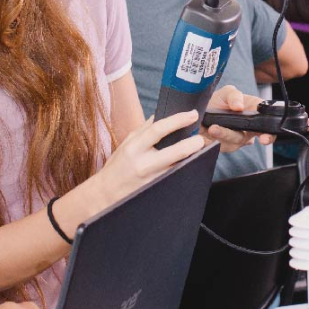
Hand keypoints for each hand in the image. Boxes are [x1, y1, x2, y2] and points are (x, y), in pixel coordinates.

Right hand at [75, 112, 206, 219]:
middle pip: (174, 151)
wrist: (106, 193)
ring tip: (199, 149)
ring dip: (191, 157)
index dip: (177, 120)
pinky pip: (175, 177)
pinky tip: (190, 163)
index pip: (158, 129)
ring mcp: (152, 179)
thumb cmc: (117, 166)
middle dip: (192, 143)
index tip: (192, 114)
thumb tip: (162, 115)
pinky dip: (183, 168)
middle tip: (202, 137)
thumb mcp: (127, 144)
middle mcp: (143, 163)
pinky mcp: (157, 189)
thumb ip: (144, 131)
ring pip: (178, 166)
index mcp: (134, 147)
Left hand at [201, 85, 274, 150]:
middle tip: (217, 128)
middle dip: (229, 134)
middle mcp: (246, 132)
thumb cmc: (220, 101)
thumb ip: (234, 95)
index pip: (268, 130)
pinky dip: (209, 142)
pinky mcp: (219, 147)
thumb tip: (239, 106)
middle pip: (243, 139)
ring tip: (211, 128)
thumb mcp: (227, 92)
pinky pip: (216, 148)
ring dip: (218, 136)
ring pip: (228, 143)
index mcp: (254, 117)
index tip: (263, 139)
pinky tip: (203, 136)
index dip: (268, 136)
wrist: (201, 110)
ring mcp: (233, 141)